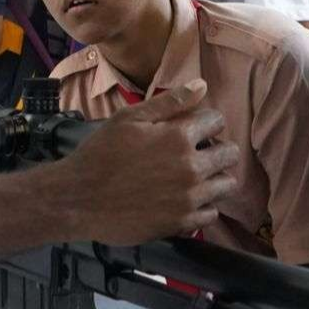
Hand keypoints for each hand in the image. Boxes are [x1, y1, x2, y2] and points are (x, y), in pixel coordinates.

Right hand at [59, 80, 239, 244]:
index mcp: (179, 137)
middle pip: (230, 154)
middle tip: (196, 152)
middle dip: (217, 148)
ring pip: (226, 184)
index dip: (205, 121)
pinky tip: (184, 198)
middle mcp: (191, 167)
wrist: (79, 200)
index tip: (192, 128)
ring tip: (192, 176)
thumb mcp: (129, 118)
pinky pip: (211, 213)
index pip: (217, 121)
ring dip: (215, 177)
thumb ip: (170, 101)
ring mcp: (189, 198)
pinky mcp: (182, 222)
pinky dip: (203, 205)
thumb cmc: (100, 154)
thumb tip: (202, 85)